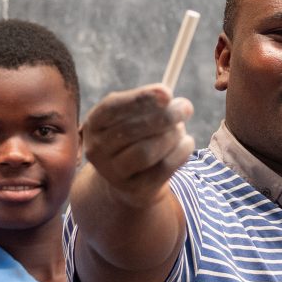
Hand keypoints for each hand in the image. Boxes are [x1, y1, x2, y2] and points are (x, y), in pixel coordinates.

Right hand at [80, 86, 195, 210]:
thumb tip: (171, 98)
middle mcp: (97, 149)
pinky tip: (186, 143)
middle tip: (186, 107)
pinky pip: (162, 168)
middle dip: (163, 116)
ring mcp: (113, 172)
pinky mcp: (134, 189)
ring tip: (181, 128)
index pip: (113, 107)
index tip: (167, 92)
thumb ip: (148, 105)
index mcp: (94, 124)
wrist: (129, 180)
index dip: (140, 98)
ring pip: (146, 152)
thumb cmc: (134, 139)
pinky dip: (180, 152)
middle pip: (131, 130)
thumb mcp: (132, 118)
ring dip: (171, 136)